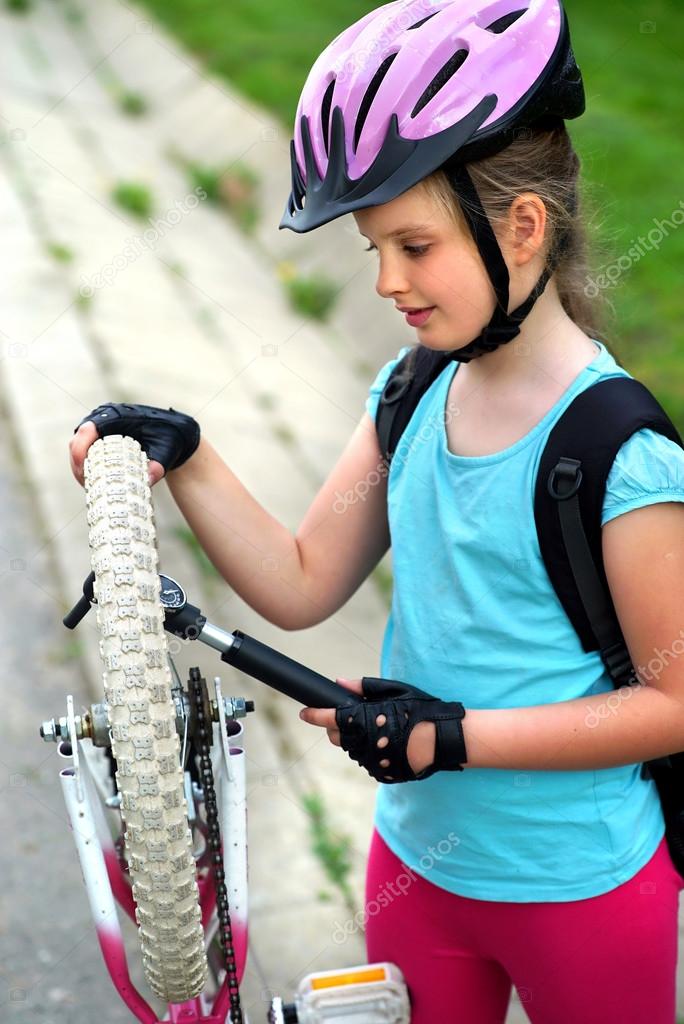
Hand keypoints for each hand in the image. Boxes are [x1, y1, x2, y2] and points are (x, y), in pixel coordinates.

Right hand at [70, 420, 164, 486]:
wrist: (172, 433)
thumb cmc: (168, 437)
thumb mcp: (166, 451)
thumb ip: (158, 465)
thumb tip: (148, 480)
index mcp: (117, 416)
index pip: (89, 429)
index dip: (80, 449)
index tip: (83, 468)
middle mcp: (103, 420)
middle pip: (78, 441)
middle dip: (78, 464)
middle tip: (87, 484)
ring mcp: (99, 431)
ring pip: (78, 450)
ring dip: (80, 469)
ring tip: (90, 487)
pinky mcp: (99, 442)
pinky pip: (85, 455)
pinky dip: (86, 469)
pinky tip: (93, 483)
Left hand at [300, 677, 462, 781]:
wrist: (444, 740)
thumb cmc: (419, 710)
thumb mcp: (393, 691)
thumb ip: (362, 687)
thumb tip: (338, 683)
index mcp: (363, 720)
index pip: (328, 718)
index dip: (314, 715)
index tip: (305, 713)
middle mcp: (362, 743)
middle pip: (335, 736)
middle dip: (337, 726)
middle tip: (353, 717)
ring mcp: (370, 761)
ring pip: (351, 749)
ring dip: (355, 739)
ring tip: (380, 729)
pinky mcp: (379, 774)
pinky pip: (367, 761)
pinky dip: (370, 752)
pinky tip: (388, 743)